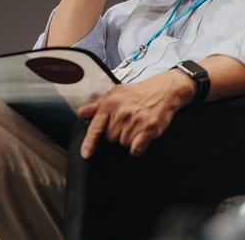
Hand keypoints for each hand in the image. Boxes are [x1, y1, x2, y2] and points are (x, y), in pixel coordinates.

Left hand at [76, 70, 192, 158]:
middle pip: (110, 138)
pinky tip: (140, 137)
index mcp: (111, 104)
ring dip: (128, 139)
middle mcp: (122, 113)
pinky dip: (136, 147)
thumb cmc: (137, 92)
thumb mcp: (115, 93)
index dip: (89, 142)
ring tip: (134, 125)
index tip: (85, 154)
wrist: (163, 90)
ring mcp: (137, 121)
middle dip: (116, 133)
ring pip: (123, 144)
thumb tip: (81, 112)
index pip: (96, 127)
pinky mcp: (150, 129)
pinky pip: (136, 148)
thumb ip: (96, 105)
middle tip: (125, 122)